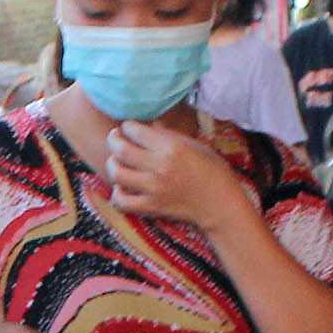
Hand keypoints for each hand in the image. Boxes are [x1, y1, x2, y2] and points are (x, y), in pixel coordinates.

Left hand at [100, 120, 254, 236]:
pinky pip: (122, 201)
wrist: (220, 204)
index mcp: (172, 148)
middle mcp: (160, 167)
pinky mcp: (152, 207)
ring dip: (112, 164)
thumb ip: (168, 135)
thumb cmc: (212, 171)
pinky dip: (117, 193)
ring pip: (117, 173)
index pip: (136, 131)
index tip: (128, 127)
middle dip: (113, 139)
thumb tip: (148, 125)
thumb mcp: (194, 145)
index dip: (127, 126)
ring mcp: (154, 189)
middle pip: (121, 150)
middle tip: (115, 137)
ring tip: (116, 161)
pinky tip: (122, 187)